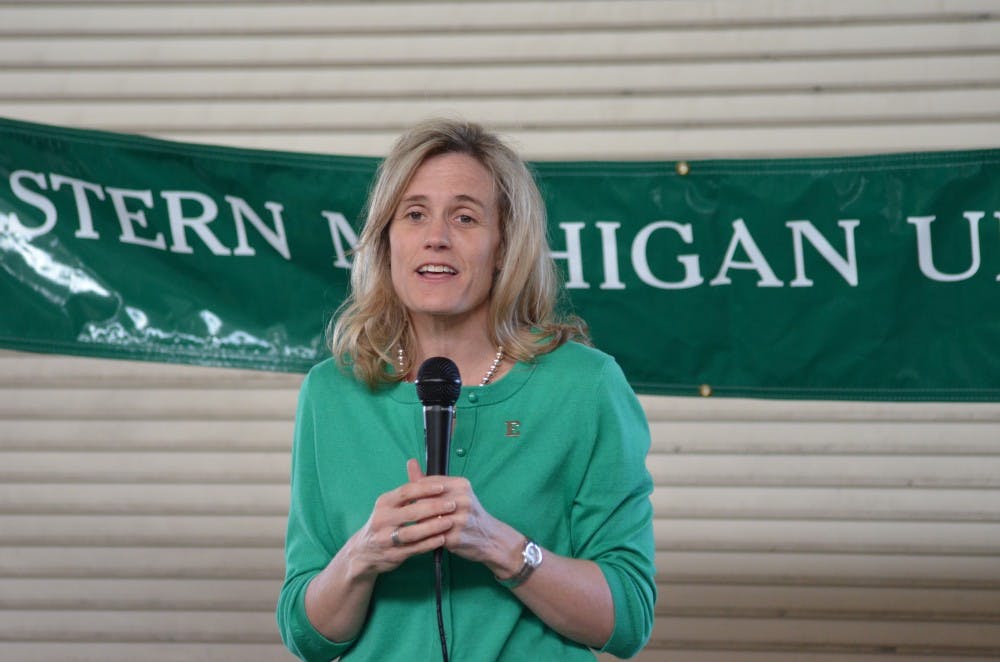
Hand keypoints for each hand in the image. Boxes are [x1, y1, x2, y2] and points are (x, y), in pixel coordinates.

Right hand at [345, 459, 456, 578]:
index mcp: (384, 503)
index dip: (425, 489)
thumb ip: (406, 489)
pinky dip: (429, 544)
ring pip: (412, 532)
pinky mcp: (393, 555)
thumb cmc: (384, 523)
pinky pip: (414, 549)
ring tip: (449, 522)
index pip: (406, 492)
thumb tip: (414, 462)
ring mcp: (386, 539)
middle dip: (434, 507)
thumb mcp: (389, 504)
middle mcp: (382, 519)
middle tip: (452, 505)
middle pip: (411, 512)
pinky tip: (442, 539)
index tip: (443, 487)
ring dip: (433, 527)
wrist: (365, 551)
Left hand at [407, 461, 522, 576]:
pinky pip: (431, 535)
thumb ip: (429, 481)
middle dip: (415, 508)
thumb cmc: (468, 514)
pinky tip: (424, 537)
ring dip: (418, 523)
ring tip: (417, 526)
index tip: (412, 500)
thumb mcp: (454, 493)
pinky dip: (425, 536)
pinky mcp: (456, 537)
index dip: (416, 492)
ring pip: (425, 518)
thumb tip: (410, 462)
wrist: (490, 538)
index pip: (427, 483)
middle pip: (425, 500)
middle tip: (411, 515)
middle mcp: (463, 499)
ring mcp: (460, 519)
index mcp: (461, 485)